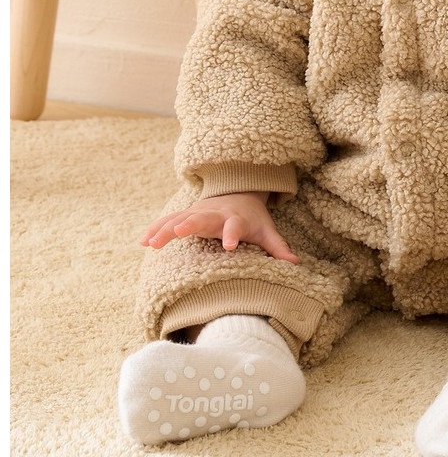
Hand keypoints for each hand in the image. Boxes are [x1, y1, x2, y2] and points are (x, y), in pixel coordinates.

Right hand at [140, 191, 298, 260]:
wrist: (238, 192)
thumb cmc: (252, 218)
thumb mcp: (266, 230)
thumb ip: (278, 247)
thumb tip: (296, 264)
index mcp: (236, 219)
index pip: (236, 226)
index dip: (233, 234)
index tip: (230, 245)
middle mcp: (215, 213)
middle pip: (202, 218)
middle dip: (191, 224)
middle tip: (179, 231)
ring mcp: (198, 212)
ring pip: (180, 218)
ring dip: (166, 230)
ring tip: (151, 243)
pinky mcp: (186, 214)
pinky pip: (169, 221)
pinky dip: (156, 229)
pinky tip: (142, 241)